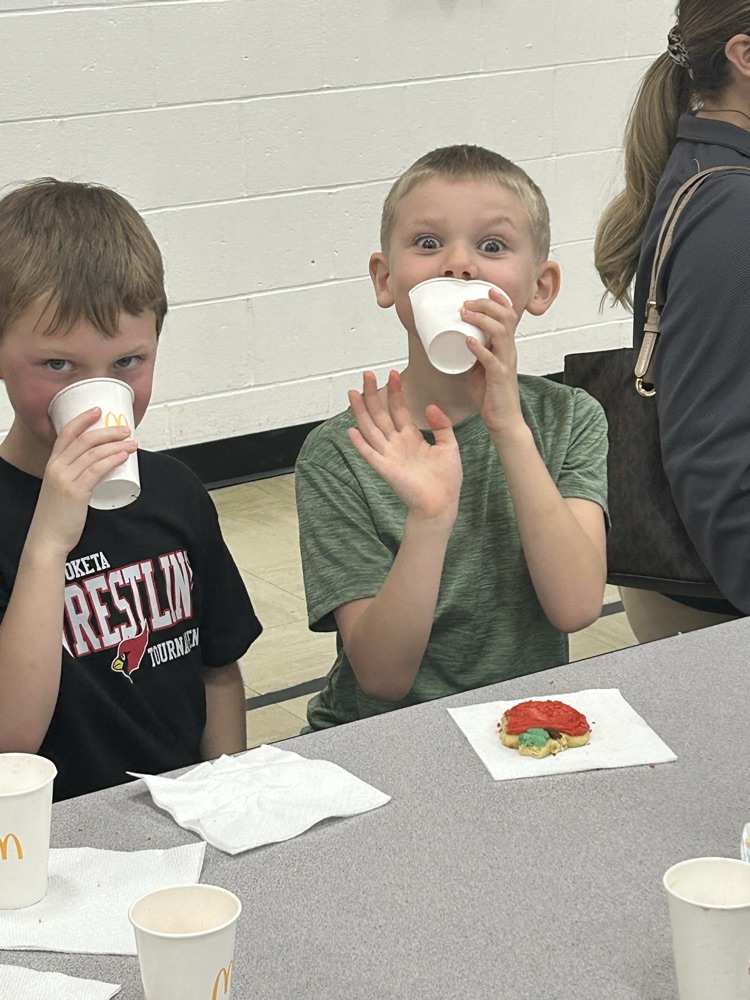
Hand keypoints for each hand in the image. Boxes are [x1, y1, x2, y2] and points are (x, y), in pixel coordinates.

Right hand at [29, 408, 137, 555]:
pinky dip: (112, 460)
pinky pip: (97, 470)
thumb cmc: (57, 517)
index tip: (97, 411)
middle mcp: (57, 467)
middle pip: (85, 440)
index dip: (83, 419)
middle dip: (108, 431)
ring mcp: (65, 479)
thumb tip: (100, 469)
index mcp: (52, 464)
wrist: (47, 539)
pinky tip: (123, 456)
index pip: (67, 433)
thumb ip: (76, 477)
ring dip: (116, 445)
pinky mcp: (75, 492)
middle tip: (125, 429)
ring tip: (132, 443)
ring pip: (94, 453)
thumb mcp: (61, 489)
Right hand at [347, 370, 461, 521]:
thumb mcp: (449, 446)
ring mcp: (389, 456)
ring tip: (354, 393)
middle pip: (380, 414)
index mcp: (411, 438)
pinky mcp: (386, 469)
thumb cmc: (446, 479)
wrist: (442, 503)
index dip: (394, 392)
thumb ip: (441, 426)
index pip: (398, 410)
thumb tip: (430, 407)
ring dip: (361, 411)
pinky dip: (360, 443)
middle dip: (373, 394)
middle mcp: (397, 444)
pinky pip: (370, 454)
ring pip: (371, 429)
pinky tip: (352, 430)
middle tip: (367, 374)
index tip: (393, 374)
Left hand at [462, 288, 524, 436]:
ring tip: (466, 314)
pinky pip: (492, 359)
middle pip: (505, 318)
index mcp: (505, 347)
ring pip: (501, 333)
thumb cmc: (492, 395)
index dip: (500, 300)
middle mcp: (509, 351)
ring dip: (482, 320)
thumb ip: (473, 353)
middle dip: (487, 305)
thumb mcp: (479, 367)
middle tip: (467, 302)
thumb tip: (456, 340)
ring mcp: (506, 363)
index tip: (486, 290)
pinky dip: (480, 348)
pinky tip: (468, 341)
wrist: (503, 420)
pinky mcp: (500, 377)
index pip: (508, 316)